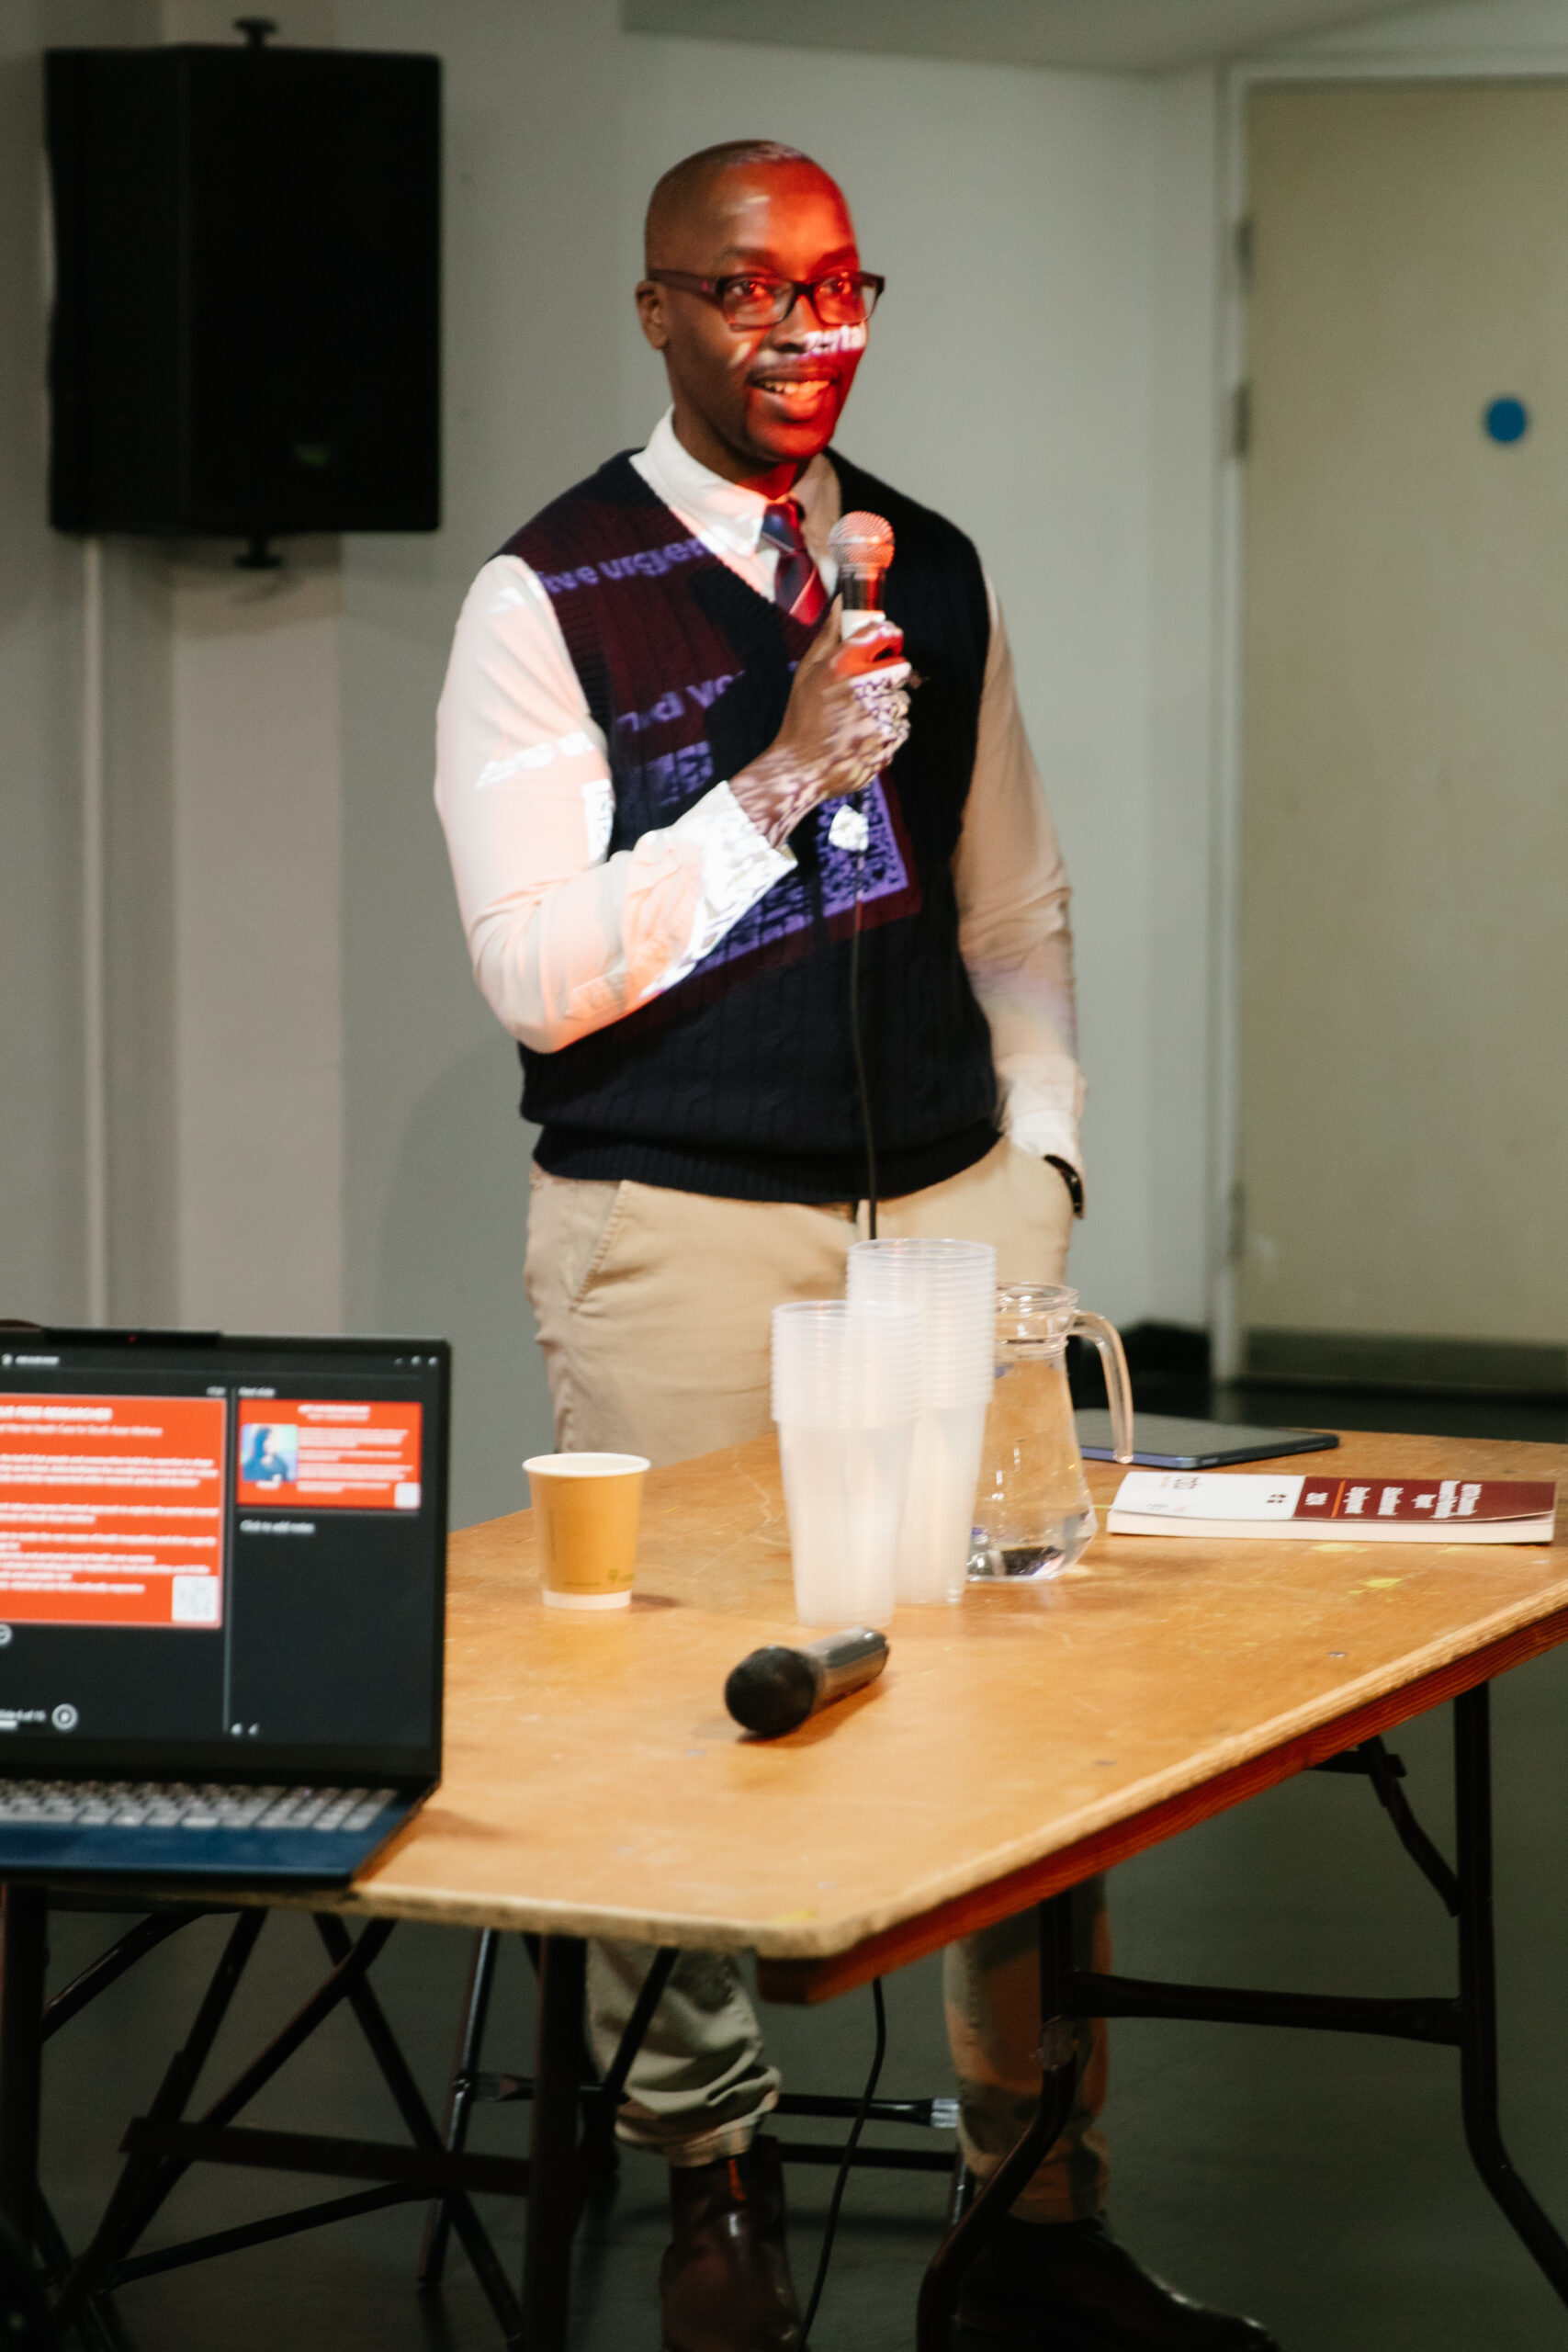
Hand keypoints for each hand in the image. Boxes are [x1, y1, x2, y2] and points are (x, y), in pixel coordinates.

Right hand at [729, 599, 911, 848]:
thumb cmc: (802, 717)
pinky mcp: (888, 741)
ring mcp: (879, 716)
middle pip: (902, 669)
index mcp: (842, 665)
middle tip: (870, 689)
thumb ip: (829, 635)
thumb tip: (841, 600)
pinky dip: (888, 732)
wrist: (802, 768)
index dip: (889, 637)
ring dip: (888, 707)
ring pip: (902, 701)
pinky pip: (902, 728)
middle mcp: (863, 687)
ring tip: (861, 719)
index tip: (887, 643)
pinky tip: (865, 736)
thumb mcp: (807, 671)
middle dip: (890, 676)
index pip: (883, 634)